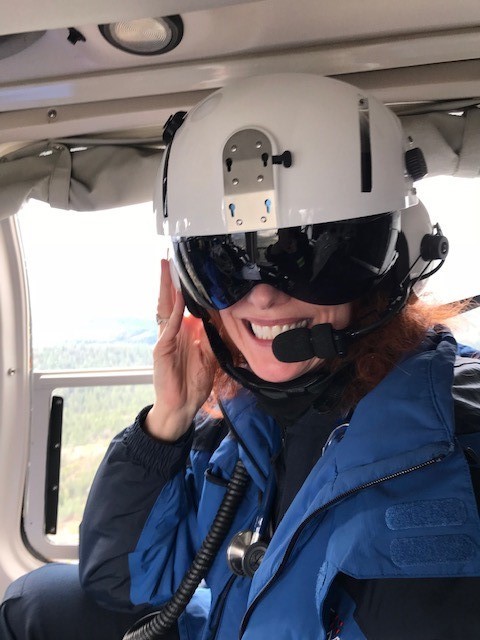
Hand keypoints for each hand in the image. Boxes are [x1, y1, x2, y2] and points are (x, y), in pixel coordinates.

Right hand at [145, 259, 215, 440]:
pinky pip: (169, 328)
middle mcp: (171, 332)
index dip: (181, 286)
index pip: (180, 304)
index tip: (184, 268)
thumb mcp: (208, 355)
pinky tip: (178, 299)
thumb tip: (215, 318)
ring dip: (167, 289)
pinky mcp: (161, 350)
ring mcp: (165, 339)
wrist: (182, 405)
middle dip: (168, 279)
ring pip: (165, 308)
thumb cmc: (193, 382)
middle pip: (169, 300)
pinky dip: (174, 313)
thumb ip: (210, 336)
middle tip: (167, 258)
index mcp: (182, 331)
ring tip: (166, 269)